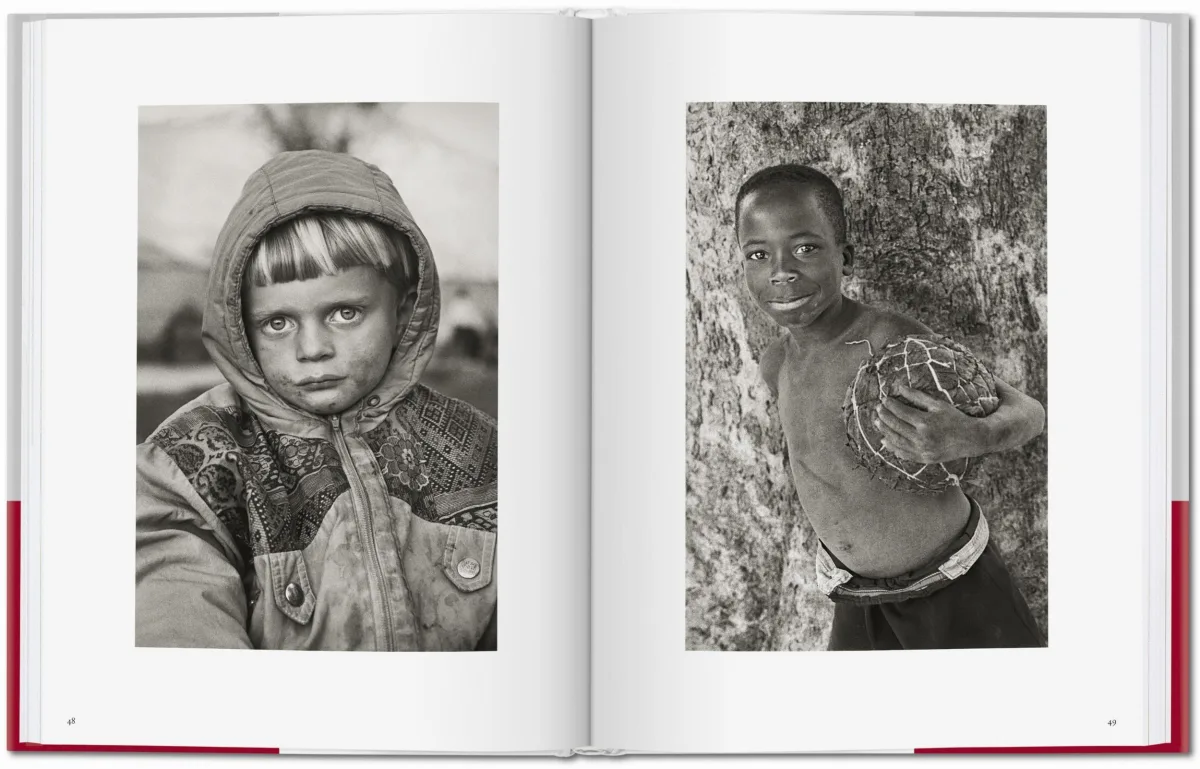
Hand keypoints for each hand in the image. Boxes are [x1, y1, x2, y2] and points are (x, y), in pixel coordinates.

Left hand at [873, 383, 987, 463]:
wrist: (971, 439)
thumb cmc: (955, 418)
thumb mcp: (938, 404)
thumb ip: (917, 396)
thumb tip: (899, 387)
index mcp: (925, 422)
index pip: (901, 412)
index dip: (890, 405)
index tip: (884, 400)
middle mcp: (922, 438)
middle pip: (895, 426)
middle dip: (884, 416)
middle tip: (877, 409)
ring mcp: (922, 451)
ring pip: (896, 441)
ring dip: (884, 431)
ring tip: (877, 422)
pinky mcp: (924, 459)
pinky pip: (903, 454)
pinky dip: (892, 448)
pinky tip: (885, 441)